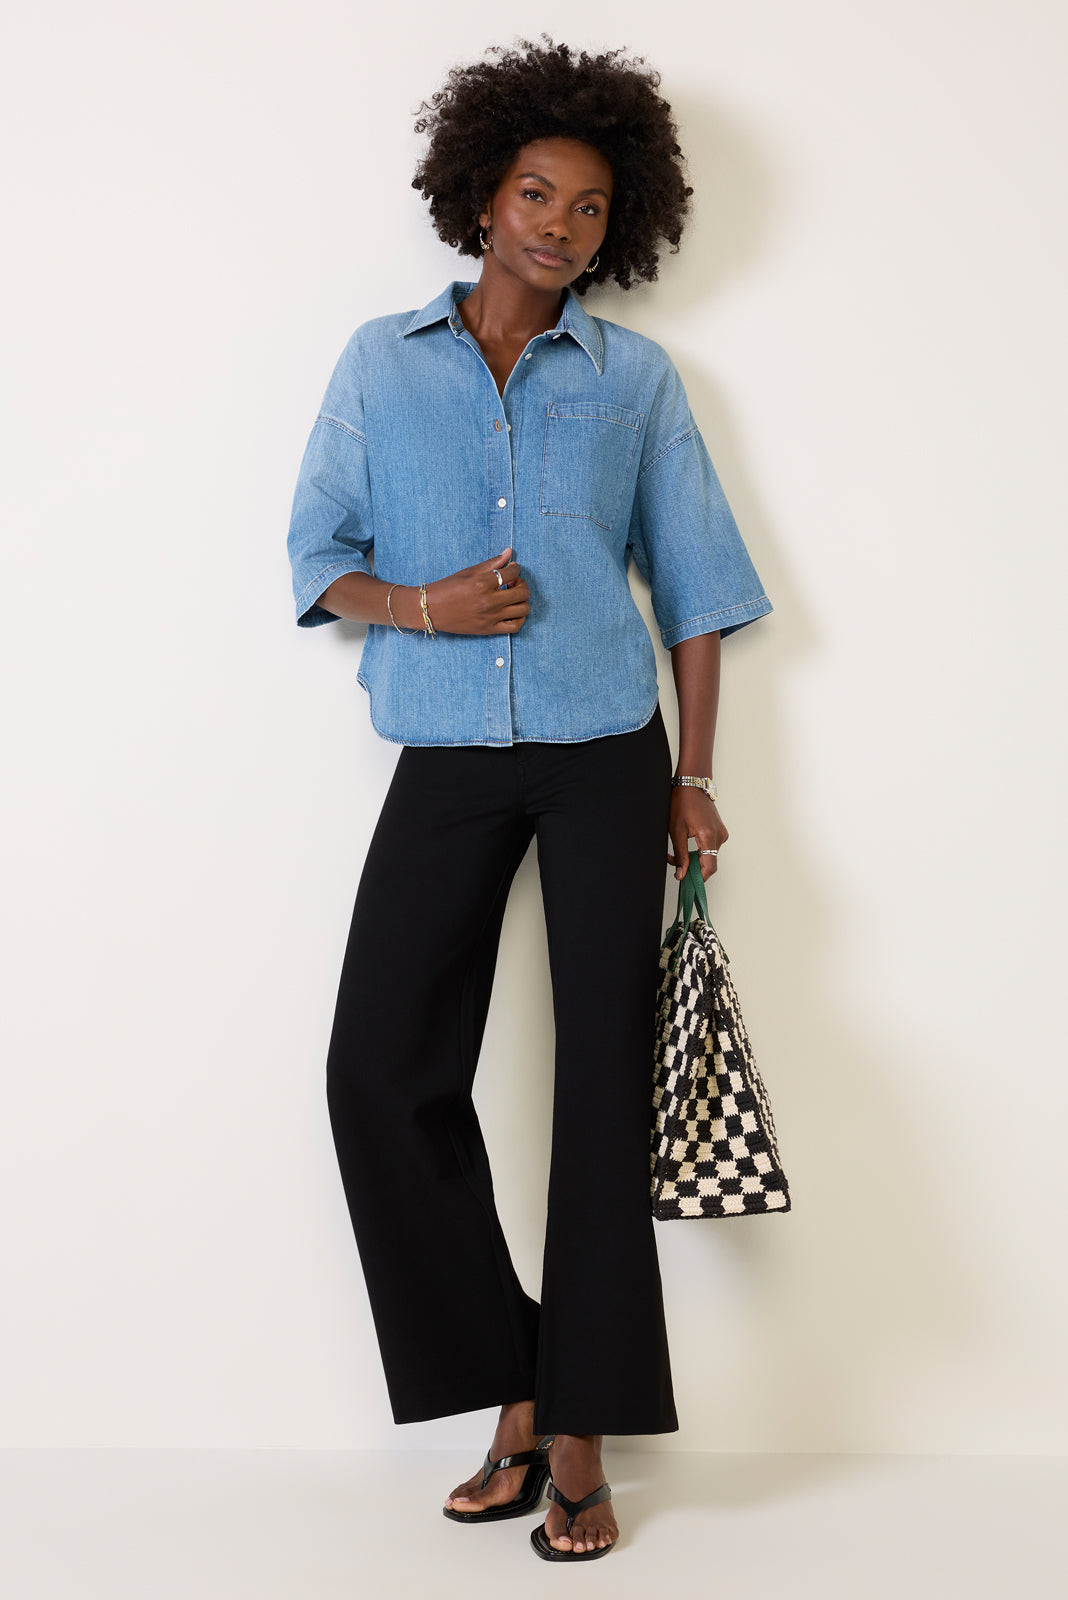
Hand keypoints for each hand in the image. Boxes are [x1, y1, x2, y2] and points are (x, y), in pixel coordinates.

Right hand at [413, 548, 530, 635]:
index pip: (513, 573)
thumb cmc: (447, 588)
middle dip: (521, 584)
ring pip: (523, 609)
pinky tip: (512, 611)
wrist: (431, 609)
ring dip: (522, 600)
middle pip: (522, 592)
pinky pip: (515, 626)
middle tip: (512, 583)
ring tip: (511, 596)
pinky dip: (519, 618)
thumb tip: (509, 552)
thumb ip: (492, 563)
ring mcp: (490, 617)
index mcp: (483, 583)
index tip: (511, 569)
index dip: (515, 568)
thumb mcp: (469, 572)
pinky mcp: (489, 629)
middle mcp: (489, 601)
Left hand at [667, 786, 727, 881]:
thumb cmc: (683, 801)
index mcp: (709, 835)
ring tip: (677, 855)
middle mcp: (719, 835)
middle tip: (675, 866)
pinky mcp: (719, 830)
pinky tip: (686, 847)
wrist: (692, 782)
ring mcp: (721, 833)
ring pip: (709, 855)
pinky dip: (699, 851)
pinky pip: (710, 847)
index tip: (687, 884)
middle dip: (692, 868)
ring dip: (694, 860)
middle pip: (709, 863)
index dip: (699, 879)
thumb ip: (680, 854)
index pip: (709, 867)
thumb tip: (681, 874)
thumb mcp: (676, 830)